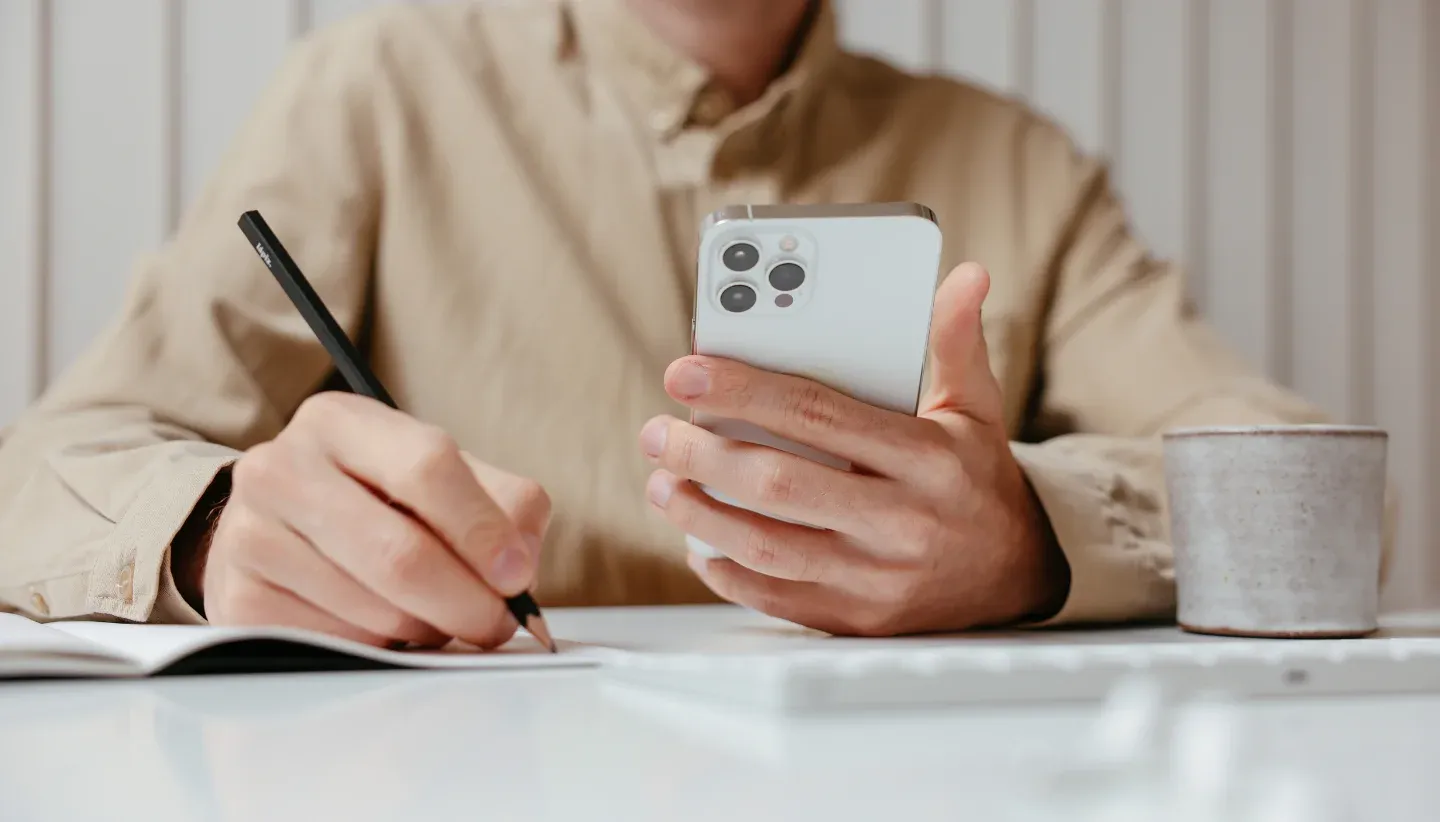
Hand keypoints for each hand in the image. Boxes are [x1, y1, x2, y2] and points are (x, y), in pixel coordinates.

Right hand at [192, 392, 549, 648]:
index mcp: (340, 422)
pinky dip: (381, 649)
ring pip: (374, 610)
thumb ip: (504, 506)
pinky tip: (381, 626)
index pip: (426, 466)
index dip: (482, 529)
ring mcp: (249, 535)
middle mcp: (281, 468)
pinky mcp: (239, 601)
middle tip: (496, 622)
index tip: (517, 574)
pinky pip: (339, 645)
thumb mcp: (446, 478)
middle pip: (400, 553)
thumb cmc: (378, 502)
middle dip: (466, 602)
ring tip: (434, 614)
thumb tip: (520, 566)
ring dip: (426, 628)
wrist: (278, 531)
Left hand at [639, 263, 1069, 635]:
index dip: (744, 391)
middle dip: (704, 455)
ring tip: (663, 483)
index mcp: (926, 457)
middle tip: (659, 432)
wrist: (1021, 574)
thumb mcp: (976, 407)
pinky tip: (699, 544)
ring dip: (702, 515)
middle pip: (780, 483)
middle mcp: (903, 520)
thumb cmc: (977, 479)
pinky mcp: (861, 618)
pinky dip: (728, 573)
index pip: (818, 414)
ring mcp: (880, 577)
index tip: (686, 373)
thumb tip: (966, 277)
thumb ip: (955, 342)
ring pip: (769, 546)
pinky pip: (778, 598)